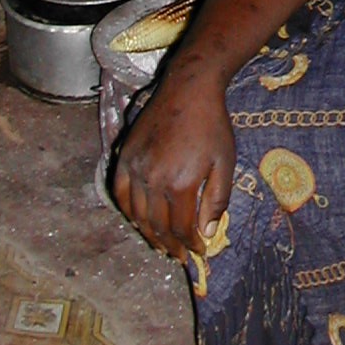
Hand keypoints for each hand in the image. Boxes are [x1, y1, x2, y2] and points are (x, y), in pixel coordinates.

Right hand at [111, 61, 235, 259]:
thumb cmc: (213, 125)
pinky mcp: (125, 156)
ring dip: (148, 234)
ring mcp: (135, 167)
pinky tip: (138, 220)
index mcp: (180, 183)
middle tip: (179, 255)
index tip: (199, 251)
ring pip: (136, 214)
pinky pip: (119, 193)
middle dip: (170, 245)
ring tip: (160, 244)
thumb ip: (217, 200)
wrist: (189, 89)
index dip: (190, 244)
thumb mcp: (224, 163)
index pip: (181, 227)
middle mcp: (153, 178)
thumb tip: (208, 233)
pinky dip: (127, 211)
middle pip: (157, 225)